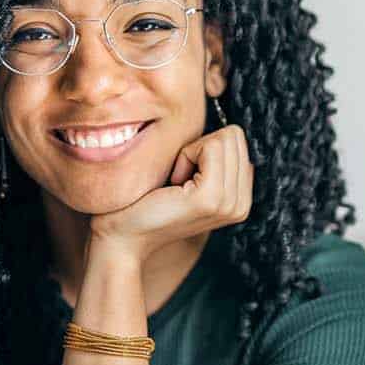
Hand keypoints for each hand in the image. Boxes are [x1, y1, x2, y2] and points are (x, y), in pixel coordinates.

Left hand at [88, 124, 253, 263]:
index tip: (184, 176)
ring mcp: (229, 203)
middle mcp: (241, 205)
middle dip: (200, 147)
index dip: (205, 148)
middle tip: (178, 178)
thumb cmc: (146, 202)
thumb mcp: (188, 178)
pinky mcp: (211, 198)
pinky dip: (186, 155)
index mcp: (240, 199)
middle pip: (235, 136)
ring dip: (192, 152)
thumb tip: (224, 127)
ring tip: (176, 182)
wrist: (122, 237)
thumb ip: (214, 159)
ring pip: (225, 138)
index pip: (239, 142)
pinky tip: (173, 182)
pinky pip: (210, 146)